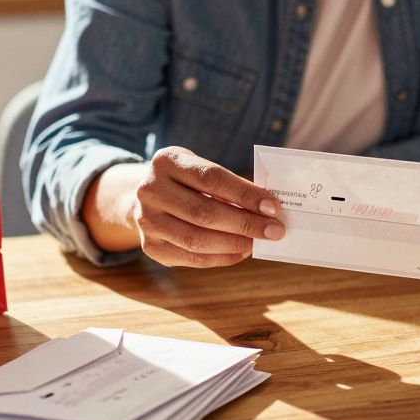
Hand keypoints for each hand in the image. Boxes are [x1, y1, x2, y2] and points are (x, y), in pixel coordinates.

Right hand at [129, 146, 284, 267]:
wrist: (145, 197)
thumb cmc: (185, 181)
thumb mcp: (199, 168)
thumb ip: (227, 184)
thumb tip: (266, 208)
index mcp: (166, 162)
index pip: (212, 179)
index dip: (245, 194)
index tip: (273, 207)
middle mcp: (150, 190)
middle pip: (204, 212)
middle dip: (245, 223)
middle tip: (274, 230)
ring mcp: (146, 220)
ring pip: (197, 239)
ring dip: (235, 243)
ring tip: (258, 242)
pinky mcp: (150, 246)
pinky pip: (192, 258)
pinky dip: (222, 257)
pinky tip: (241, 252)